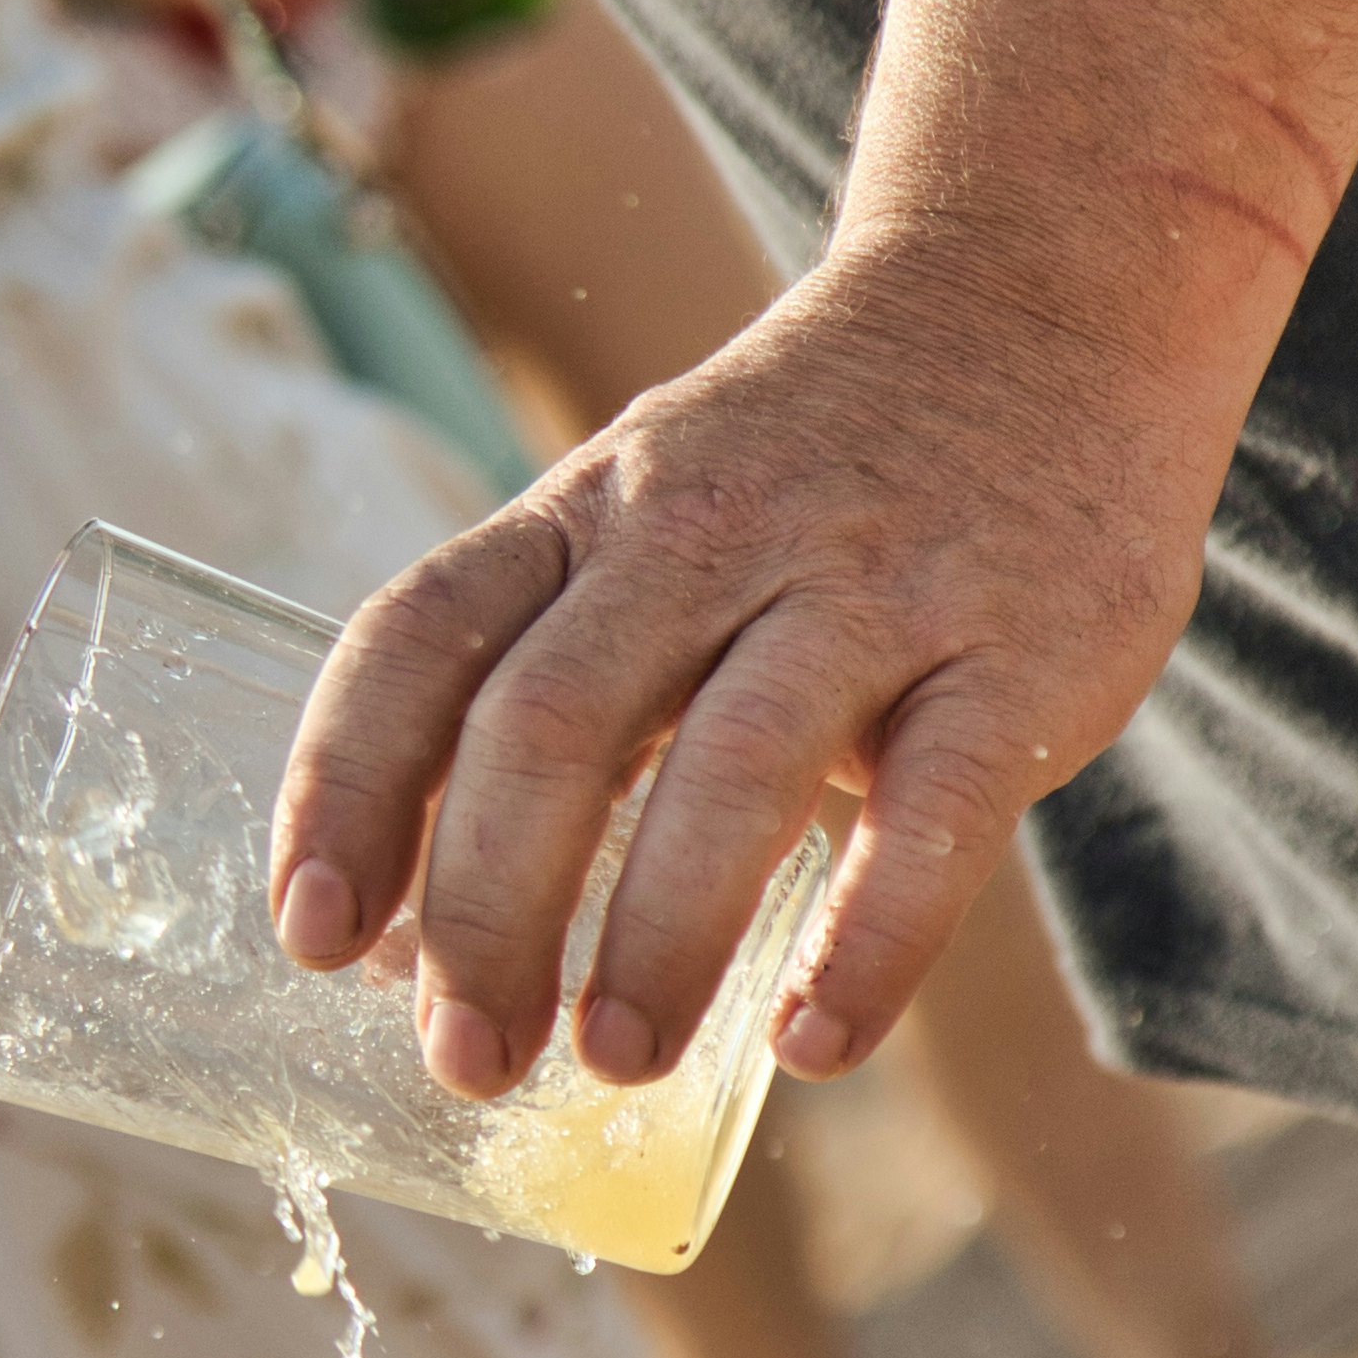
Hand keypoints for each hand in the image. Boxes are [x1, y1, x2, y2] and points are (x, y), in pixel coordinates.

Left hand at [268, 217, 1239, 1097]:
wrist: (1044, 297)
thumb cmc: (808, 473)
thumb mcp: (650, 527)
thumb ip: (553, 692)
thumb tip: (419, 931)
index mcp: (587, 512)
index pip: (421, 637)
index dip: (345, 786)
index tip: (312, 933)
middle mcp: (706, 531)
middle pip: (552, 721)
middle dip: (489, 909)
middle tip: (469, 1059)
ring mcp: (868, 583)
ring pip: (732, 763)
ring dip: (656, 934)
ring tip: (617, 1058)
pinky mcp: (1019, 646)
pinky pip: (938, 809)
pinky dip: (870, 938)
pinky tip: (815, 1040)